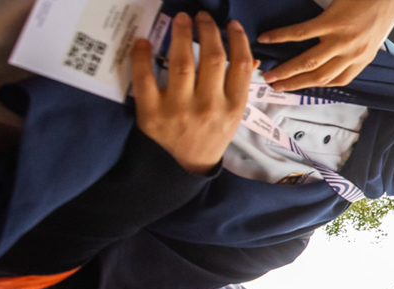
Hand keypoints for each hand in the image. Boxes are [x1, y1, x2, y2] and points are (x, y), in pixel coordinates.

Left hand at [131, 12, 253, 174]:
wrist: (183, 167)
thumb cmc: (211, 136)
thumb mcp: (233, 116)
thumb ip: (240, 86)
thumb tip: (251, 55)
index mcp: (233, 108)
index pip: (241, 66)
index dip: (238, 40)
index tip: (230, 24)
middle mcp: (209, 107)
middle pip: (212, 59)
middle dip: (208, 31)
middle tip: (201, 16)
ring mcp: (179, 110)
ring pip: (182, 63)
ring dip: (181, 35)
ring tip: (181, 19)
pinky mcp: (152, 113)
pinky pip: (145, 78)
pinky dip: (142, 57)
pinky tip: (144, 42)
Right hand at [258, 0, 393, 91]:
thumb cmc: (377, 10)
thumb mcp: (370, 38)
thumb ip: (351, 50)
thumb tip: (329, 56)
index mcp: (362, 59)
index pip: (336, 81)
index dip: (314, 87)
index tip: (297, 88)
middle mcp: (352, 54)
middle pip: (318, 76)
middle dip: (294, 84)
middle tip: (275, 86)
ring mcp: (342, 39)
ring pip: (309, 62)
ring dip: (286, 70)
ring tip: (270, 74)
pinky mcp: (332, 22)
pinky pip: (301, 33)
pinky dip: (281, 36)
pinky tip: (267, 39)